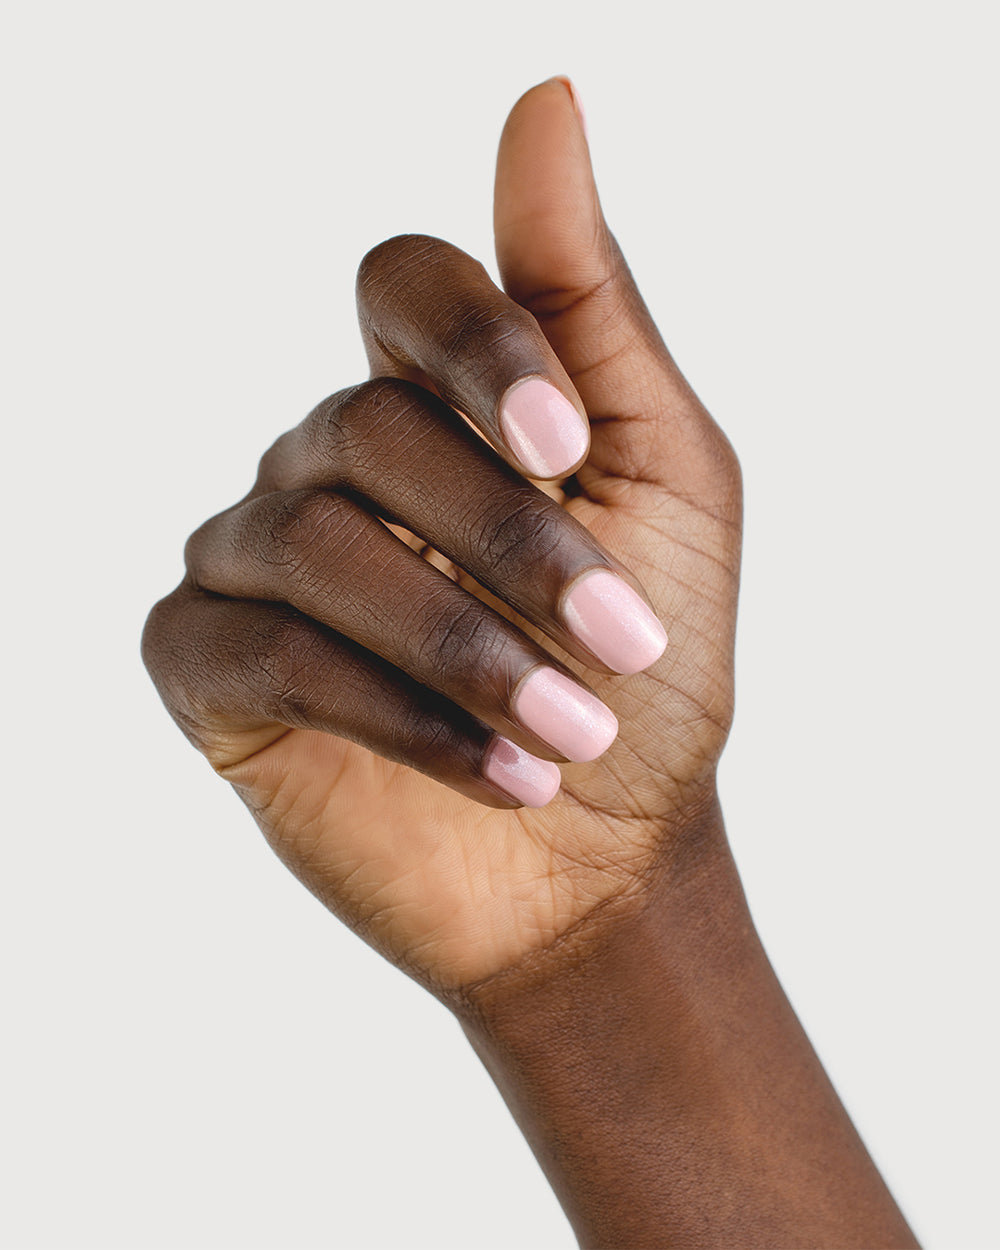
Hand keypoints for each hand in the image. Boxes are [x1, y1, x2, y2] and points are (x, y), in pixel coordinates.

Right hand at [142, 78, 740, 994]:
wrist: (606, 857)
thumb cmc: (647, 669)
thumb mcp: (662, 477)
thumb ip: (590, 308)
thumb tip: (541, 100)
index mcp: (439, 403)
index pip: (404, 283)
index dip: (477, 343)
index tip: (563, 443)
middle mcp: (332, 460)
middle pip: (366, 423)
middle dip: (505, 539)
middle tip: (616, 643)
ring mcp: (259, 559)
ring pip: (313, 541)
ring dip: (462, 643)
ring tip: (569, 730)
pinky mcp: (211, 666)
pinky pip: (260, 649)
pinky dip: (388, 711)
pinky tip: (491, 769)